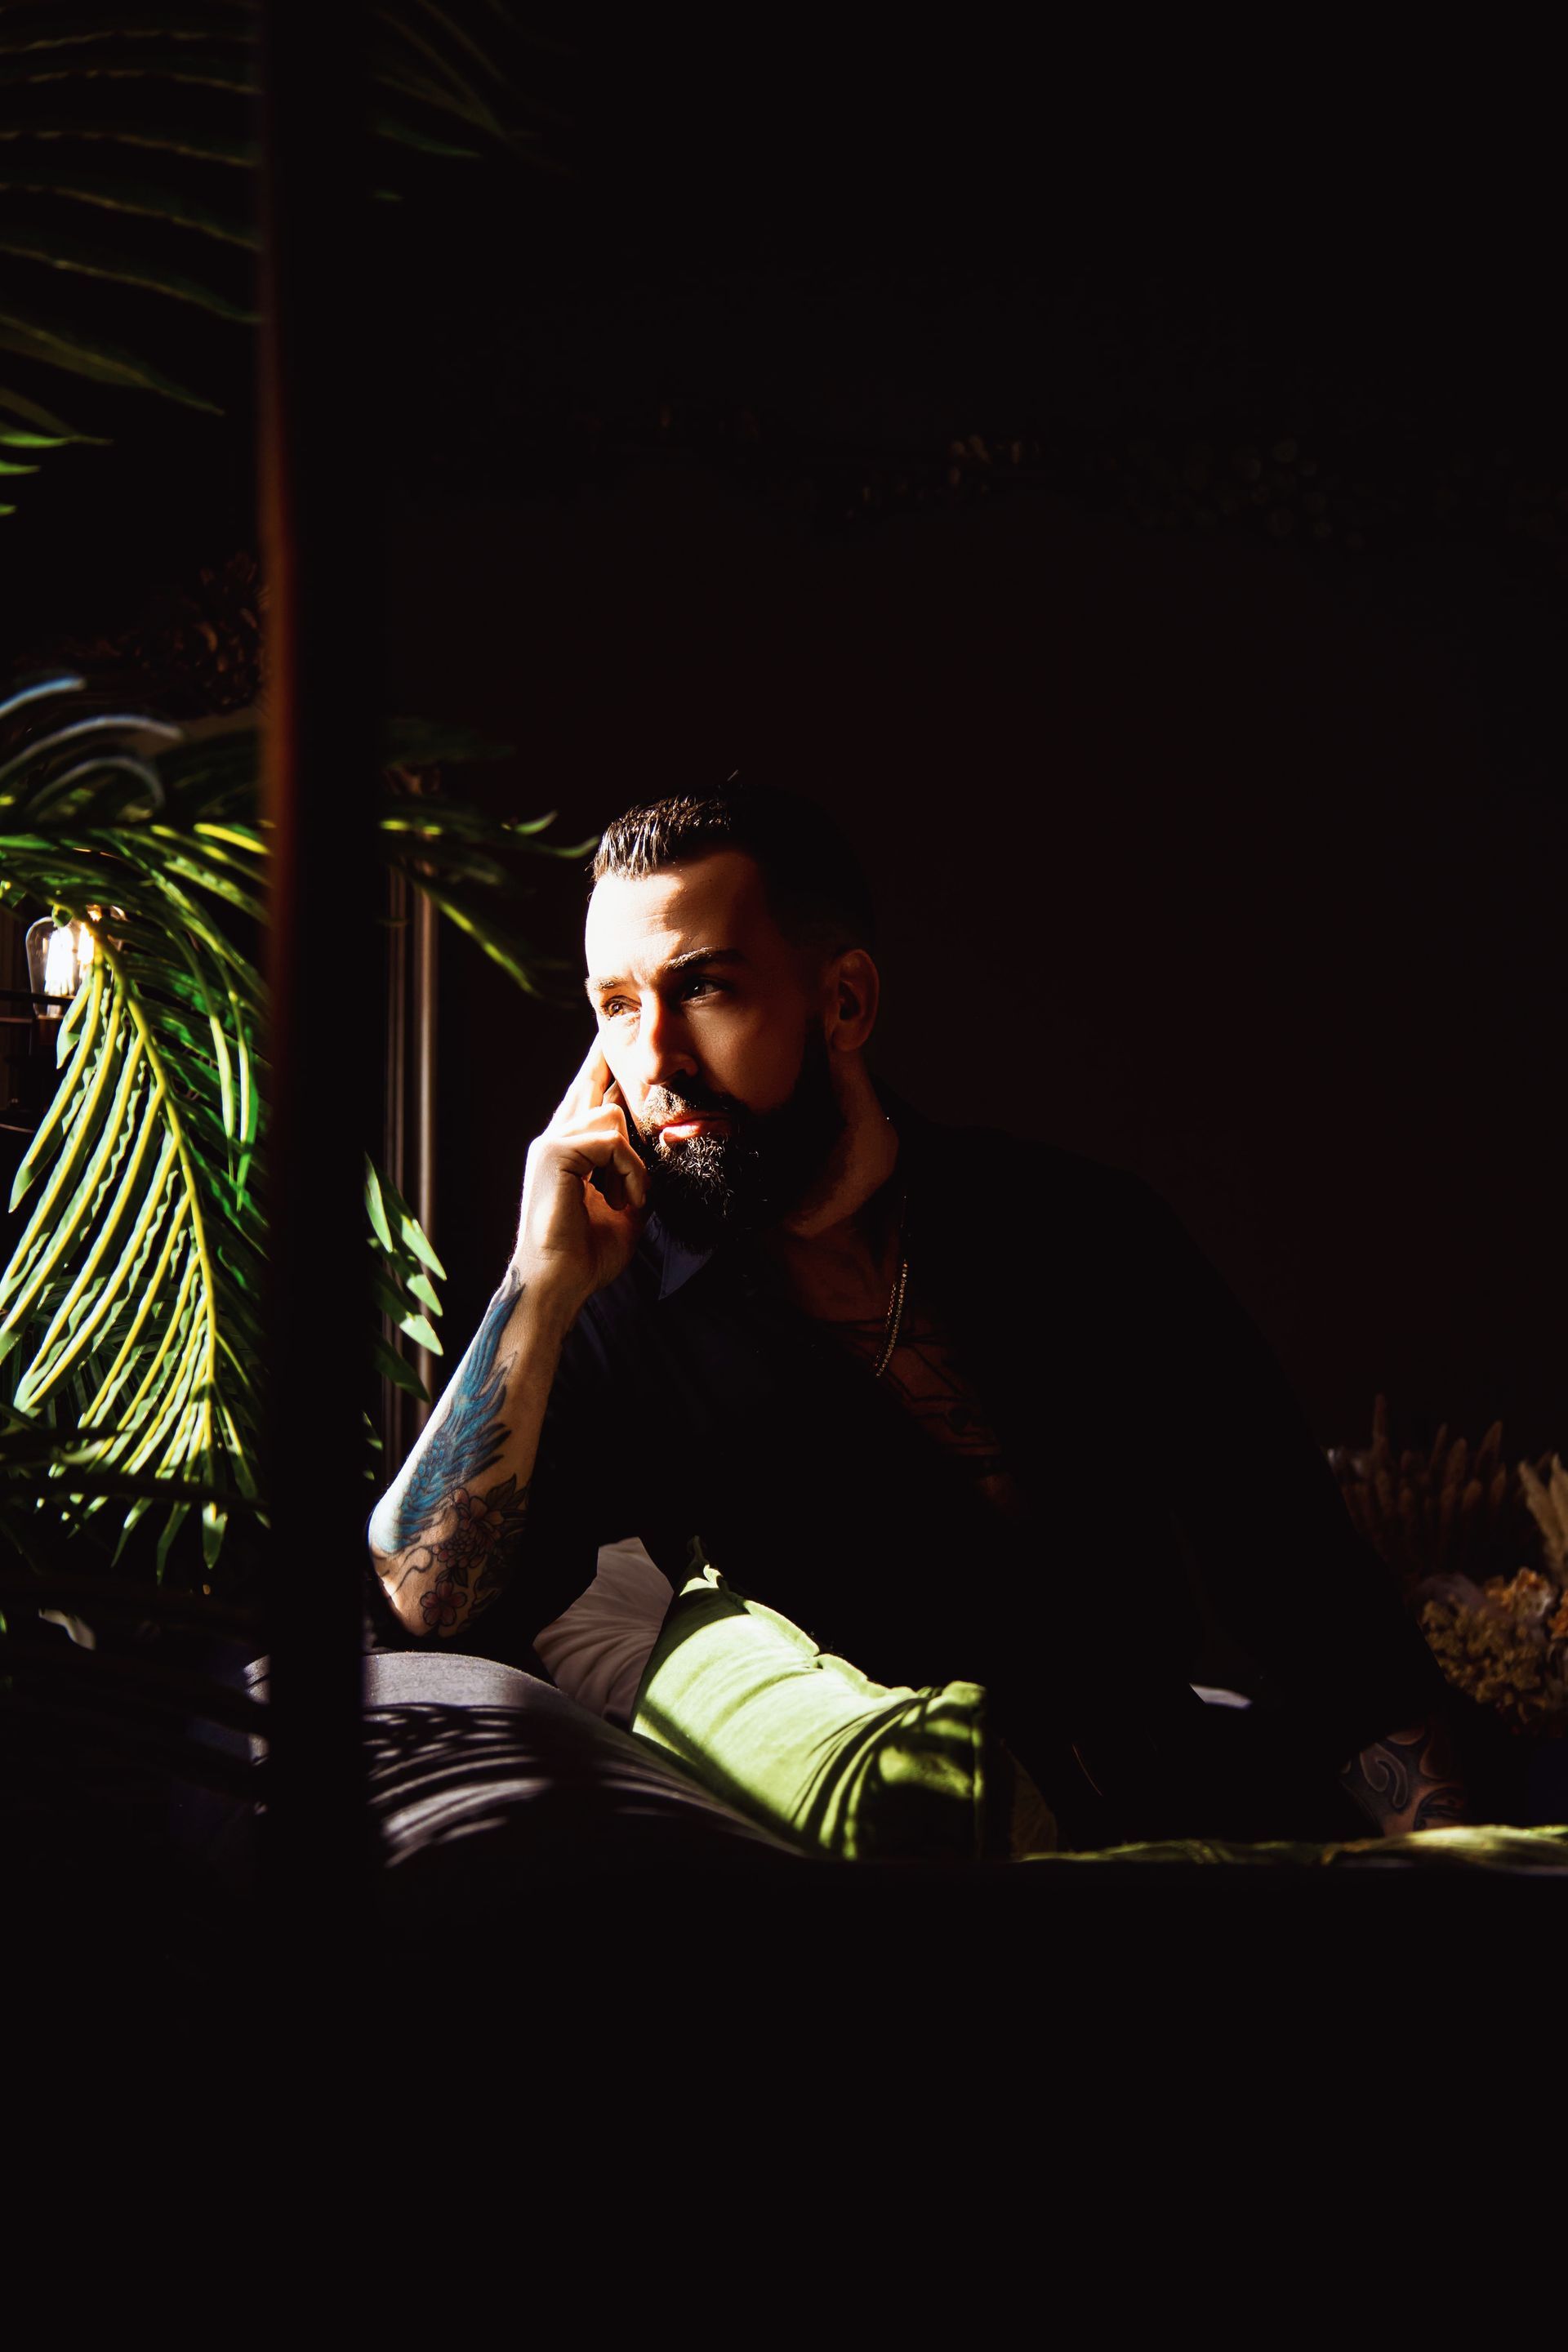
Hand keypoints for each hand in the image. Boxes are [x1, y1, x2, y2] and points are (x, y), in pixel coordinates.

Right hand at [512, 1038, 647, 1314]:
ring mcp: (551, 1143)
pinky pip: (612, 1142)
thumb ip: (633, 1175)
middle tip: (617, 1057)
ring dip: (633, 1162)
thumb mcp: (624, 1206)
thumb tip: (655, 1152)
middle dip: (608, 1064)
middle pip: (589, 1086)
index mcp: (566, 1153)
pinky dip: (628, 1173)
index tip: (606, 1040)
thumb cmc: (587, 1253)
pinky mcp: (555, 1152)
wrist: (559, 1282)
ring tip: (627, 1199)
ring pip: (611, 1117)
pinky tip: (622, 1200)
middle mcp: (554, 1140)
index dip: (597, 1069)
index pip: (583, 1099)